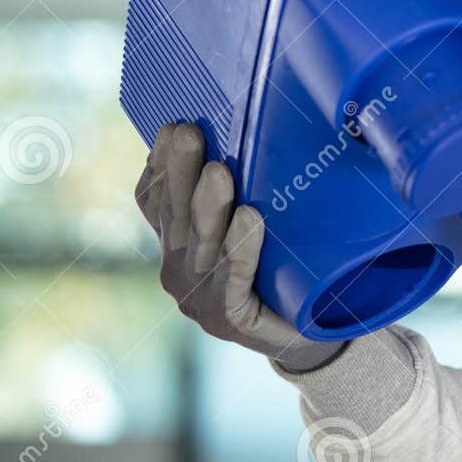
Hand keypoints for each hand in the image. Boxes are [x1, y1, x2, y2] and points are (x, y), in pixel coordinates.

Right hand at [134, 123, 342, 372]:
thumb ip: (236, 192)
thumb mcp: (249, 227)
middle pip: (176, 215)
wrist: (307, 333)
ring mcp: (200, 298)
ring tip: (219, 170)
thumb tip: (247, 133)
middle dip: (181, 171)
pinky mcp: (230, 319)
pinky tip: (250, 218)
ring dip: (209, 205)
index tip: (172, 128)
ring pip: (202, 244)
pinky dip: (242, 246)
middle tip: (188, 131)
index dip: (159, 167)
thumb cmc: (278, 272)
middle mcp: (178, 272)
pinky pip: (235, 277)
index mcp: (176, 246)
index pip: (154, 202)